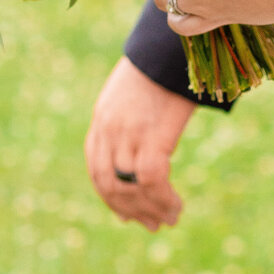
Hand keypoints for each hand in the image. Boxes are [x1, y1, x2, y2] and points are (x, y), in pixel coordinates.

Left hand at [84, 56, 195, 231]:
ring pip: (131, 188)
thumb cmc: (159, 68)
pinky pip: (152, 181)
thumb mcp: (132, 93)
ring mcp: (128, 135)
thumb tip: (139, 145)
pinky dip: (163, 200)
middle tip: (151, 225)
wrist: (170, 49)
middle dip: (130, 210)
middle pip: (110, 184)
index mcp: (101, 121)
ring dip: (150, 210)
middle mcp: (109, 132)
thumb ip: (127, 119)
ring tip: (168, 219)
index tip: (127, 214)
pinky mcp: (151, 137)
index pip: (97, 171)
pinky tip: (176, 206)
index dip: (111, 198)